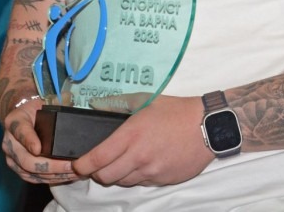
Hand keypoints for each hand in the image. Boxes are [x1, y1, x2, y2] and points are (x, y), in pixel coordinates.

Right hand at [1, 98, 79, 185]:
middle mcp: (8, 142)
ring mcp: (12, 159)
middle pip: (27, 160)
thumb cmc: (35, 110)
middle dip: (52, 166)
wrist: (23, 119)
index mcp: (14, 121)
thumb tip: (71, 100)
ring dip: (55, 176)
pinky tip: (67, 177)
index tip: (38, 149)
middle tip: (72, 165)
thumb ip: (52, 104)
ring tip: (75, 173)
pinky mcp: (19, 170)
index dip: (29, 141)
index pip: (20, 131)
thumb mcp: (40, 103)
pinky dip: (52, 180)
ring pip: (32, 173)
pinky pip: (34, 179)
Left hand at [71, 94, 213, 185]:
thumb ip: (116, 103)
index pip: (98, 158)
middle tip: (96, 165)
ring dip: (116, 175)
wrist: (207, 126)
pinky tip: (140, 164)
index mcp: (131, 135)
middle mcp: (139, 156)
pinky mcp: (164, 180)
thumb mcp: (143, 100)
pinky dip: (135, 176)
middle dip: (96, 173)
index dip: (82, 165)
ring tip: (119, 162)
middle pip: (106, 177)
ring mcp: (152, 171)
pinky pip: (142, 183)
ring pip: (123, 182)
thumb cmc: (175, 111)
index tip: (76, 166)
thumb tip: (95, 105)